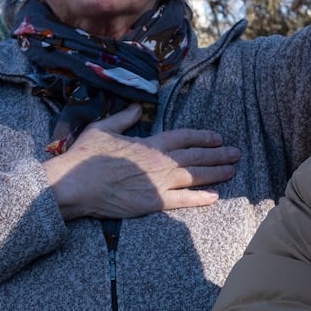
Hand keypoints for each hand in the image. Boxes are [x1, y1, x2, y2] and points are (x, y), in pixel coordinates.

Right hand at [43, 105, 240, 219]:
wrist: (75, 185)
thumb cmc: (85, 156)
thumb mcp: (103, 129)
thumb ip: (124, 118)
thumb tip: (137, 108)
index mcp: (149, 143)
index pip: (184, 137)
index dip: (202, 137)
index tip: (217, 137)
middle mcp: (160, 162)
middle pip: (196, 156)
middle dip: (218, 154)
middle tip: (236, 153)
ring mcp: (159, 183)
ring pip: (195, 176)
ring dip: (216, 172)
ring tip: (232, 169)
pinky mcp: (154, 203)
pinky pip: (183, 200)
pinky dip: (200, 198)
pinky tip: (215, 197)